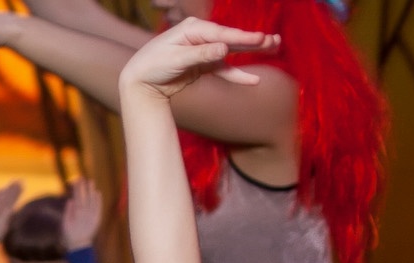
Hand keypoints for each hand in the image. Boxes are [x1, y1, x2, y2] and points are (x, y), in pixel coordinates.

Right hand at [61, 177, 102, 249]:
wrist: (80, 245)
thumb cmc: (70, 235)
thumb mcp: (65, 224)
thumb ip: (68, 212)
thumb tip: (70, 200)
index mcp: (77, 213)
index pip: (77, 197)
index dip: (77, 188)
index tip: (76, 181)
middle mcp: (86, 212)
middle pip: (85, 197)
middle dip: (84, 187)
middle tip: (83, 178)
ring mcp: (92, 215)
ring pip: (93, 200)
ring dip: (92, 191)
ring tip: (91, 182)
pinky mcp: (97, 218)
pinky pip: (98, 207)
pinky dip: (98, 200)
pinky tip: (98, 193)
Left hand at [120, 16, 279, 98]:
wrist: (139, 82)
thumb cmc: (152, 66)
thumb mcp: (175, 59)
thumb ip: (201, 55)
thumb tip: (224, 49)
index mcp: (193, 29)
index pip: (222, 33)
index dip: (241, 38)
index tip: (260, 39)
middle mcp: (201, 37)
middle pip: (231, 39)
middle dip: (253, 40)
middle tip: (274, 41)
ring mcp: (204, 51)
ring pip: (232, 51)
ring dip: (251, 51)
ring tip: (274, 46)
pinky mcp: (204, 66)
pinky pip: (224, 70)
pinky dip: (237, 75)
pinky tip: (253, 80)